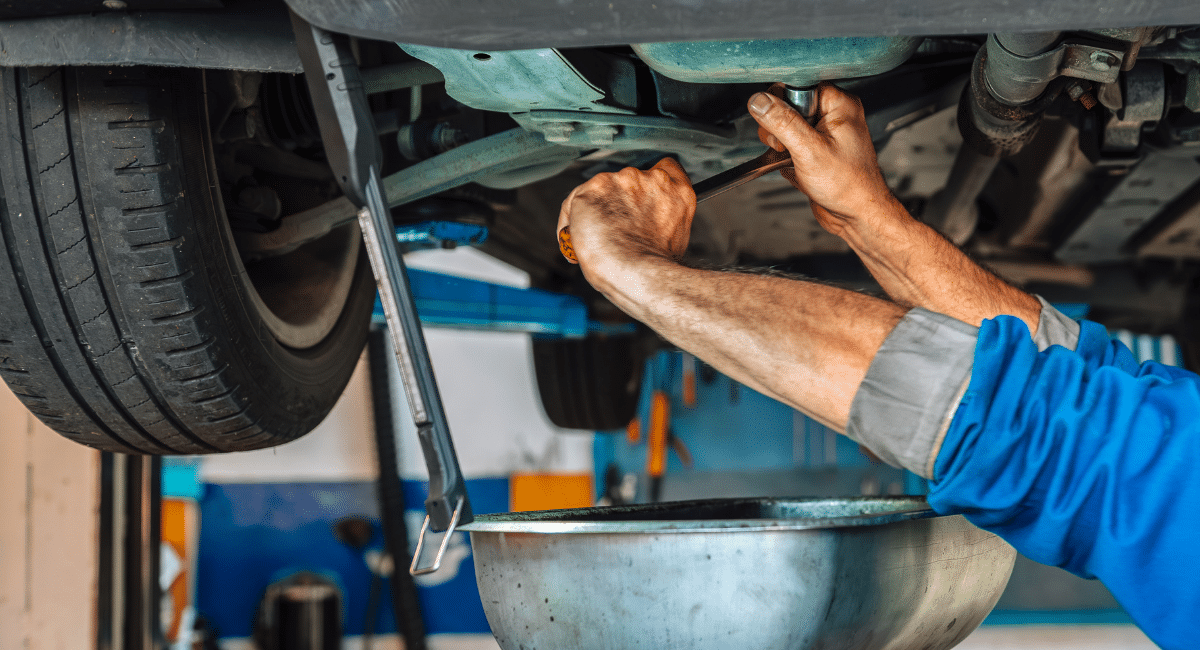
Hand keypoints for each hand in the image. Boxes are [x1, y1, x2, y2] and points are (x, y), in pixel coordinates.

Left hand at [557, 158, 694, 285]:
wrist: (637, 273)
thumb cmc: (655, 266)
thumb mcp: (675, 237)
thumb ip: (663, 216)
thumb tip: (647, 224)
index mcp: (676, 191)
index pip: (666, 167)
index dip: (649, 185)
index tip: (639, 200)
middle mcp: (650, 179)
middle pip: (628, 181)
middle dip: (620, 202)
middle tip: (616, 229)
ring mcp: (621, 180)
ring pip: (600, 191)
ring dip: (596, 210)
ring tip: (596, 238)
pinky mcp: (593, 188)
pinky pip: (574, 203)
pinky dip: (571, 221)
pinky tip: (577, 240)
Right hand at [749, 83, 898, 236]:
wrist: (856, 215)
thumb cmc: (848, 185)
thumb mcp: (809, 150)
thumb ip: (782, 122)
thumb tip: (760, 101)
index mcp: (839, 104)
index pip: (797, 86)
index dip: (783, 105)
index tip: (782, 125)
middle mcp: (833, 115)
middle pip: (787, 106)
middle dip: (779, 130)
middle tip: (788, 146)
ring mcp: (824, 133)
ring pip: (785, 127)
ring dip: (781, 146)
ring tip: (793, 160)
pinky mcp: (816, 149)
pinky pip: (790, 145)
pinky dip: (787, 158)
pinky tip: (797, 168)